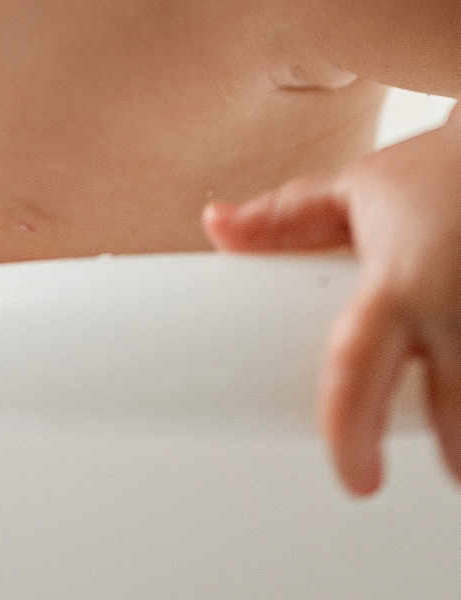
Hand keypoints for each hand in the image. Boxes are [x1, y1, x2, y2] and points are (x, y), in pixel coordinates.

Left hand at [202, 126, 460, 496]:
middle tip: (438, 459)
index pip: (359, 373)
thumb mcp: (354, 193)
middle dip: (450, 454)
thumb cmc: (437, 173)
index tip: (357, 478)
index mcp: (399, 285)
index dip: (350, 437)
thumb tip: (215, 228)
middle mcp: (457, 314)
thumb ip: (285, 220)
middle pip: (452, 424)